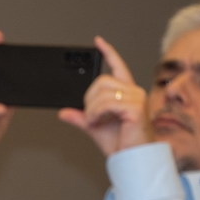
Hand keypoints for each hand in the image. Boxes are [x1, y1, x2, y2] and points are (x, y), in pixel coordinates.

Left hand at [58, 36, 151, 156]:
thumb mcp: (94, 127)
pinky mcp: (135, 107)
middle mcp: (134, 92)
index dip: (108, 53)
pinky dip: (96, 114)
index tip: (97, 41)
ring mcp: (136, 98)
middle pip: (102, 81)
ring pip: (102, 93)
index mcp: (126, 93)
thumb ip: (80, 118)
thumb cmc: (120, 143)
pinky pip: (107, 103)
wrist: (130, 158)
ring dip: (91, 110)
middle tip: (90, 117)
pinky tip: (97, 122)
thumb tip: (63, 112)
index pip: (117, 66)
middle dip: (88, 99)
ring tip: (94, 122)